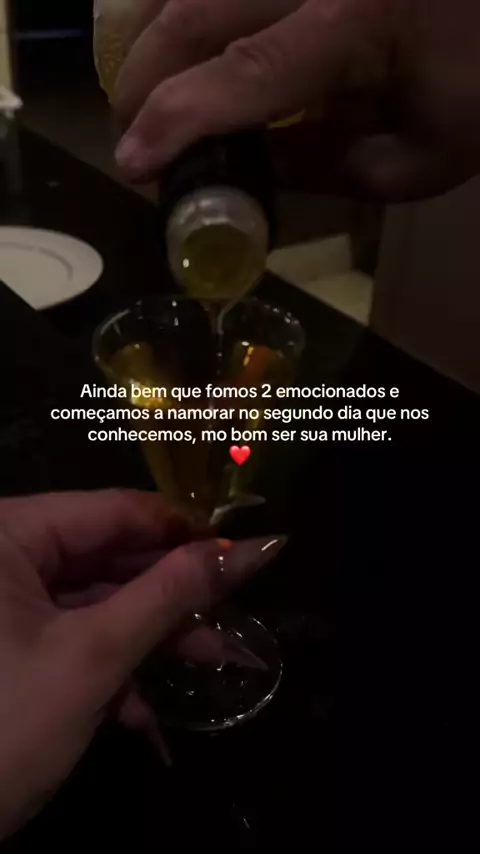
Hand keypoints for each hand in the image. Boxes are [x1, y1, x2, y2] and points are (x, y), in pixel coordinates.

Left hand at [0, 489, 282, 839]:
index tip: (240, 550)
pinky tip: (142, 709)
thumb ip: (171, 595)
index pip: (114, 509)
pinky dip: (108, 664)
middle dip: (169, 592)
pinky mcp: (8, 645)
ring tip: (210, 659)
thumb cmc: (6, 725)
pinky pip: (70, 634)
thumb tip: (251, 548)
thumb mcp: (95, 655)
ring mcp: (4, 603)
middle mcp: (4, 555)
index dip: (182, 528)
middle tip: (232, 609)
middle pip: (106, 554)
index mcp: (9, 533)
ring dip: (147, 634)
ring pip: (94, 599)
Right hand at [113, 0, 479, 199]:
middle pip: (197, 11)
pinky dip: (189, 9)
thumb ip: (325, 170)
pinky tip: (184, 42)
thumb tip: (244, 171)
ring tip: (145, 91)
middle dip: (145, 78)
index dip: (173, 121)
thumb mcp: (416, 158)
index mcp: (357, 21)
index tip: (132, 164)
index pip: (241, 74)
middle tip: (128, 133)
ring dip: (155, 35)